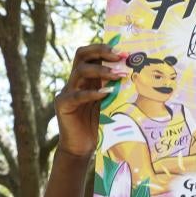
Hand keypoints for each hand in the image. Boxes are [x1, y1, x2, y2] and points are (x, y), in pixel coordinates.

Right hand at [54, 43, 125, 157]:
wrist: (81, 147)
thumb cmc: (97, 125)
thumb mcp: (109, 102)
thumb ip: (114, 88)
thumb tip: (132, 73)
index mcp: (85, 78)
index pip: (90, 54)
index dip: (105, 49)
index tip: (125, 52)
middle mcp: (74, 81)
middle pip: (82, 54)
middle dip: (101, 52)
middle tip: (120, 57)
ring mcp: (67, 91)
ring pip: (80, 71)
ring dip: (101, 71)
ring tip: (118, 75)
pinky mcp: (63, 105)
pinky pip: (77, 95)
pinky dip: (92, 93)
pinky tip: (106, 93)